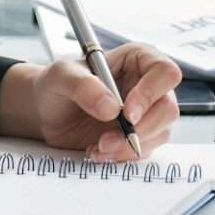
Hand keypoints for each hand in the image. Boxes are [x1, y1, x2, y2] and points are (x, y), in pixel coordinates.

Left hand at [0, 44, 183, 160]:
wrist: (47, 112)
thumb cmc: (57, 85)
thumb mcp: (61, 76)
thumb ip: (83, 86)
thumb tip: (111, 107)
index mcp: (137, 59)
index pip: (164, 72)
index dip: (151, 93)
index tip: (127, 114)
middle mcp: (148, 84)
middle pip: (168, 108)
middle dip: (139, 129)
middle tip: (106, 139)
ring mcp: (147, 112)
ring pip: (160, 133)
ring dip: (128, 146)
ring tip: (97, 147)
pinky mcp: (139, 135)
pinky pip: (144, 149)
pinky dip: (122, 155)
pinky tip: (98, 151)